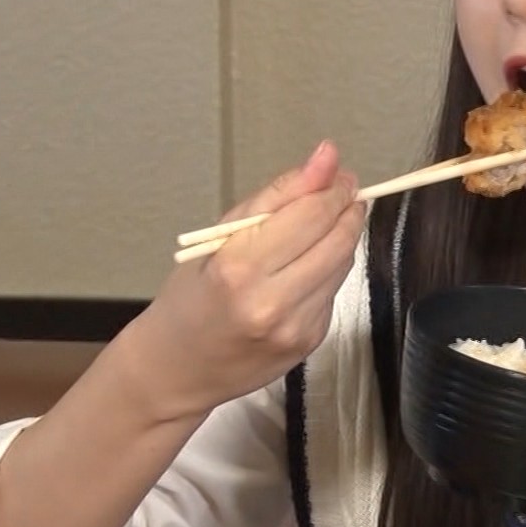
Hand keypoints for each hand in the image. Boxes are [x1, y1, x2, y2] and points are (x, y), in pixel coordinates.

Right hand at [118, 140, 366, 422]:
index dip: (333, 187)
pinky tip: (308, 265)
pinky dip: (329, 269)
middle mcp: (271, 301)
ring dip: (342, 236)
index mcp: (238, 267)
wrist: (178, 368)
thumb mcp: (219, 238)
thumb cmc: (191, 296)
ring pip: (342, 264)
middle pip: (336, 239)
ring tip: (324, 224)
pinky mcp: (311, 341)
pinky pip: (334, 290)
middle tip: (343, 190)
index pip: (310, 214)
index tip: (338, 174)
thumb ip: (277, 196)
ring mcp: (295, 326)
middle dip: (347, 208)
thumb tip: (327, 157)